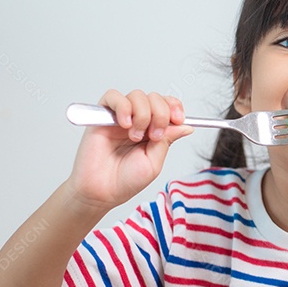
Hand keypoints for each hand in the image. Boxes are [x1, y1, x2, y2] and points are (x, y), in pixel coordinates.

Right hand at [66, 89, 192, 209]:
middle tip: (154, 135)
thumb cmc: (126, 180)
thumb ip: (168, 140)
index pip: (167, 106)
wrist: (101, 190)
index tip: (178, 119)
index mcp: (153, 130)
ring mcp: (120, 117)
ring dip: (142, 114)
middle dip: (160, 114)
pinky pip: (113, 96)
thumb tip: (186, 126)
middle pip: (155, 98)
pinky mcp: (101, 115)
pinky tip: (125, 125)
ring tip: (134, 136)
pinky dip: (123, 107)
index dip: (175, 107)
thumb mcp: (154, 162)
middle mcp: (138, 121)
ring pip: (137, 95)